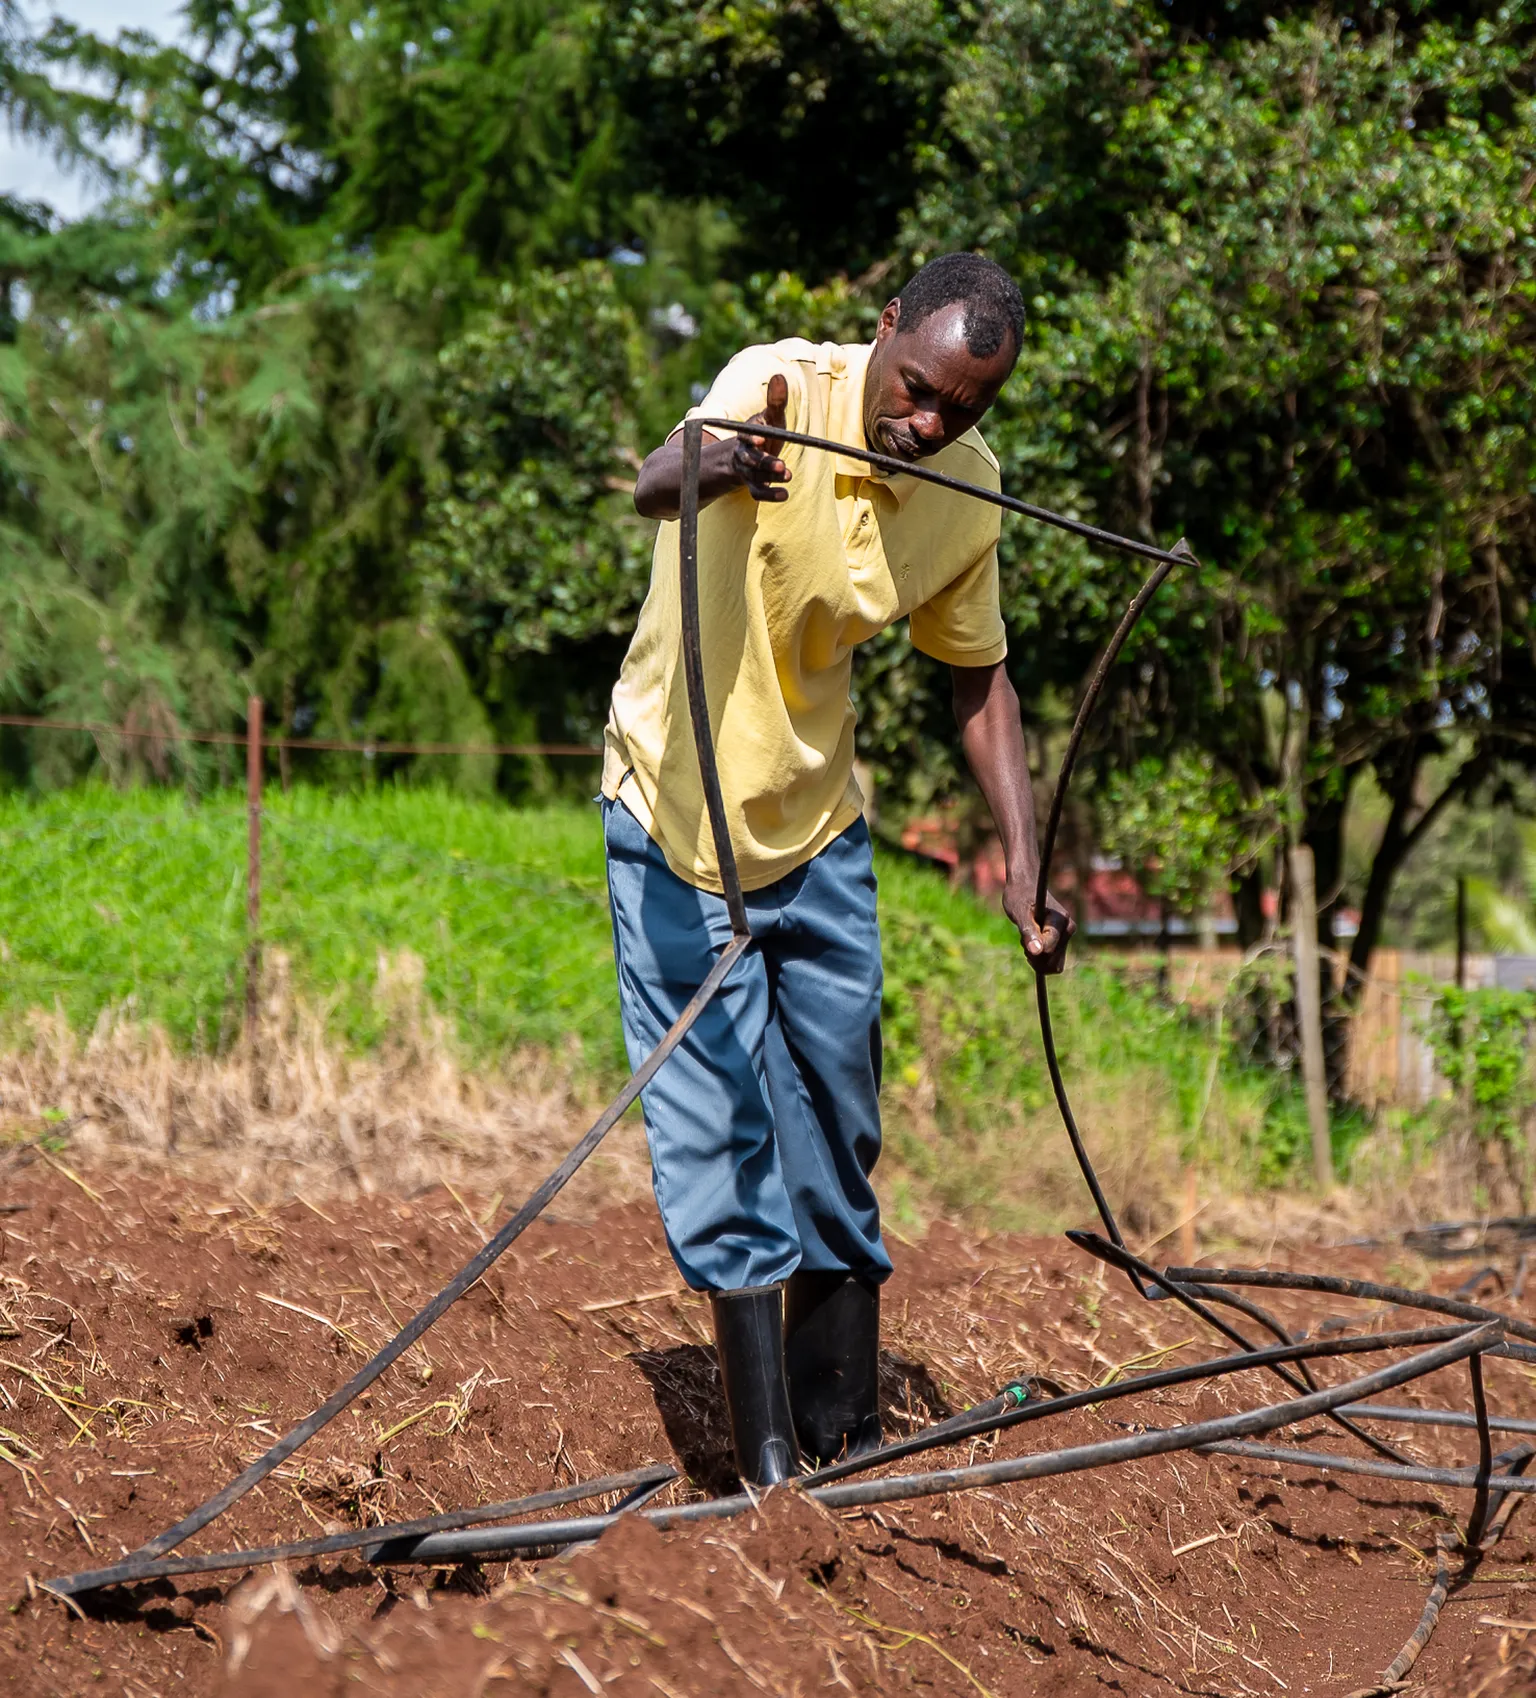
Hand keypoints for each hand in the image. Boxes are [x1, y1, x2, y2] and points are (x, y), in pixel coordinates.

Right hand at [727, 371, 791, 501]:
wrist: (746, 456)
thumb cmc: (764, 432)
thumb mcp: (770, 417)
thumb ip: (776, 401)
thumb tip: (779, 376)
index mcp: (747, 433)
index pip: (745, 436)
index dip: (751, 438)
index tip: (761, 440)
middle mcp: (744, 452)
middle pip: (750, 458)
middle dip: (764, 462)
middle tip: (782, 466)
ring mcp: (747, 470)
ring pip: (755, 475)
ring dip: (770, 477)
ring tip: (787, 476)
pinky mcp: (753, 484)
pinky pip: (758, 492)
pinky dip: (770, 495)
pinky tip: (785, 495)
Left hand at [1003, 877, 1074, 974]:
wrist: (1026, 885)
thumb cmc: (1020, 895)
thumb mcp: (1019, 912)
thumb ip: (1028, 932)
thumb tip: (1036, 952)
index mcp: (1061, 921)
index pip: (1048, 950)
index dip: (1032, 950)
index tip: (1023, 938)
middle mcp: (1069, 928)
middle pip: (1054, 962)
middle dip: (1036, 957)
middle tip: (1025, 939)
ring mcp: (1067, 934)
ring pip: (1054, 964)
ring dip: (1037, 956)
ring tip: (1029, 936)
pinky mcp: (1063, 939)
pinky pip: (1055, 960)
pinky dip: (1041, 957)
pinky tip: (1033, 943)